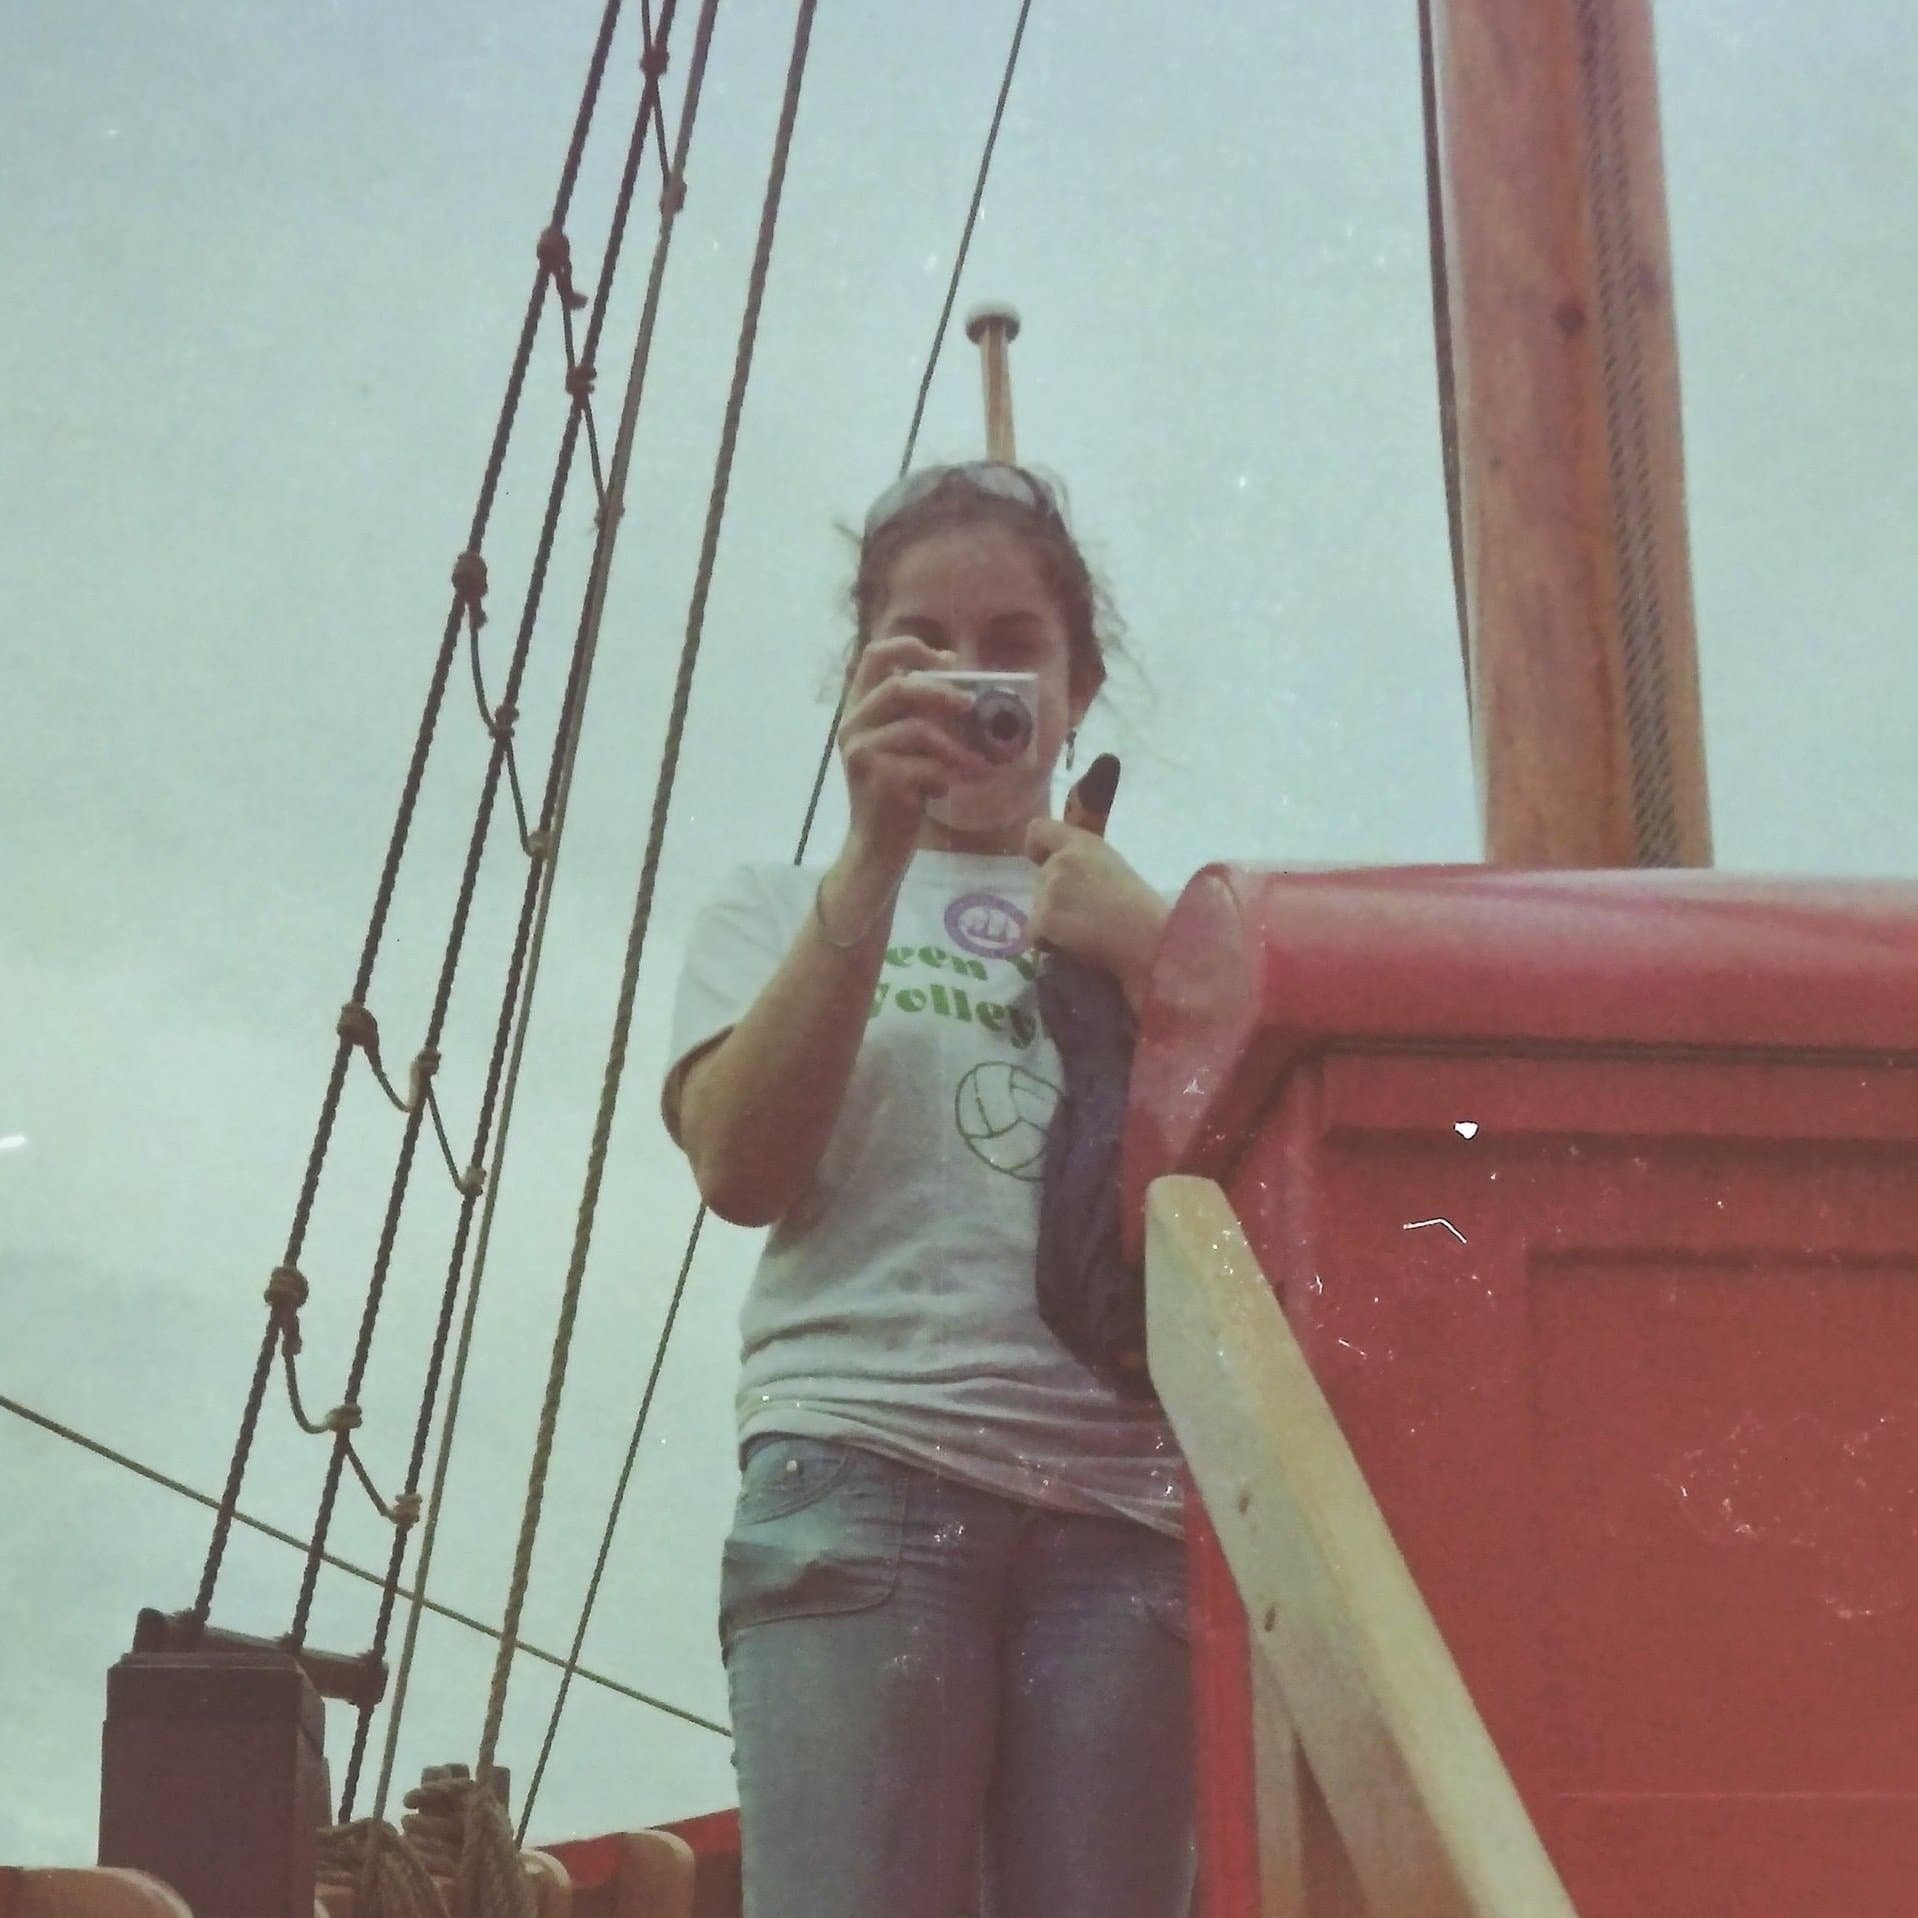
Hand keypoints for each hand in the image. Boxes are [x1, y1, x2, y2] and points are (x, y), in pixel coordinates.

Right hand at [837, 634, 992, 866]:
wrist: (878, 846)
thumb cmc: (900, 794)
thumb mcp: (906, 748)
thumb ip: (922, 717)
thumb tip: (969, 691)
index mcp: (859, 709)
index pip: (875, 655)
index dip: (912, 647)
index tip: (947, 660)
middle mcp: (853, 724)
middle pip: (900, 686)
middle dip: (943, 693)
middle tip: (973, 707)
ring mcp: (861, 751)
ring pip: (919, 729)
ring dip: (958, 748)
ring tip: (979, 765)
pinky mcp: (877, 778)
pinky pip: (926, 765)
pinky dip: (948, 776)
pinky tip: (947, 790)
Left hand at [1025, 818, 1169, 1013]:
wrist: (1147, 937)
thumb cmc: (1142, 905)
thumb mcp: (1112, 864)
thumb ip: (1082, 859)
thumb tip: (1057, 865)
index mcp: (1081, 843)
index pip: (1038, 830)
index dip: (1036, 846)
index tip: (1040, 860)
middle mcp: (1059, 862)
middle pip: (1040, 877)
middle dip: (1053, 893)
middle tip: (1082, 911)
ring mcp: (1049, 891)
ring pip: (1038, 906)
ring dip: (1052, 919)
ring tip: (1082, 931)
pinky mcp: (1043, 921)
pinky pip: (1035, 932)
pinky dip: (1049, 941)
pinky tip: (1074, 944)